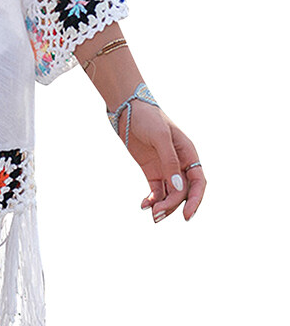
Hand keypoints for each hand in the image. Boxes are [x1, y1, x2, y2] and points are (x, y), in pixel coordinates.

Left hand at [116, 100, 205, 222]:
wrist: (127, 109)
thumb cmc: (148, 118)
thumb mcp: (160, 137)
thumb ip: (170, 161)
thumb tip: (178, 188)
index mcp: (189, 154)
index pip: (198, 183)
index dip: (195, 201)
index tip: (186, 216)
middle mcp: (180, 164)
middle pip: (182, 192)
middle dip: (173, 205)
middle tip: (157, 215)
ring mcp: (165, 168)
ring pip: (169, 194)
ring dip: (163, 206)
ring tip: (151, 214)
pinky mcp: (151, 170)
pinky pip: (155, 190)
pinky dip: (152, 200)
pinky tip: (144, 205)